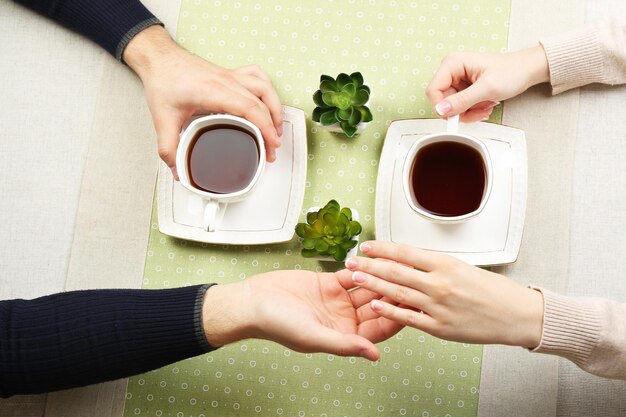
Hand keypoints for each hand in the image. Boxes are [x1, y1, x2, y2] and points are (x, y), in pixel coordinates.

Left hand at [123, 26, 282, 177]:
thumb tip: (178, 170)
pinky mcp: (230, 74)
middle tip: (271, 150)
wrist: (158, 58)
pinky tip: (267, 102)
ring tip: (277, 128)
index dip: (265, 128)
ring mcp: (230, 75)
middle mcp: (226, 81)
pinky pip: (257, 77)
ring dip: (275, 108)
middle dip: (272, 128)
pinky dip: (267, 90)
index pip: (250, 109)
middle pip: (261, 103)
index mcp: (214, 91)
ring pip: (264, 88)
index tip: (271, 144)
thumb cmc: (163, 80)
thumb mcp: (162, 119)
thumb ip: (169, 148)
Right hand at [201, 269, 402, 360]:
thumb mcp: (313, 336)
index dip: (397, 317)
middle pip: (377, 306)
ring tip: (397, 267)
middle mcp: (344, 320)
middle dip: (393, 293)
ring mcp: (337, 301)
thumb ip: (345, 345)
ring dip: (380, 278)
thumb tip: (374, 355)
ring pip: (367, 288)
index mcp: (344, 337)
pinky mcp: (328, 283)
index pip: (379, 329)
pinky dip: (361, 267)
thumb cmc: (276, 324)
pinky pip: (351, 275)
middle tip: (410, 279)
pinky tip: (372, 259)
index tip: (412, 304)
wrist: (253, 301)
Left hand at [345, 241, 543, 347]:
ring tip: (356, 278)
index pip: (405, 252)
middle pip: (396, 271)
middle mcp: (440, 283)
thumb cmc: (493, 290)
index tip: (366, 245)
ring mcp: (438, 306)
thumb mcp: (464, 267)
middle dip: (370, 265)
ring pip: (398, 293)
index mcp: (446, 264)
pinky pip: (409, 318)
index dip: (382, 248)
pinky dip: (390, 311)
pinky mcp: (439, 327)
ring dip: (373, 284)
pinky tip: (375, 304)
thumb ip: (435, 265)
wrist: (516, 315)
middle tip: (351, 261)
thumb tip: (409, 260)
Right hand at [426, 45, 549, 121]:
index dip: (442, 106)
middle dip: (460, 110)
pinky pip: (460, 107)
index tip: (455, 116)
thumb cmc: (512, 71)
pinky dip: (472, 110)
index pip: (433, 90)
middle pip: (442, 101)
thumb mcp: (487, 88)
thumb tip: (441, 110)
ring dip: (469, 112)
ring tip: (485, 106)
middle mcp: (452, 71)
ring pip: (451, 107)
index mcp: (453, 63)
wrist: (526, 71)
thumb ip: (462, 100)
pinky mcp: (463, 89)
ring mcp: (457, 80)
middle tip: (478, 110)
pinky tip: (485, 105)